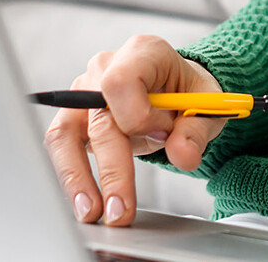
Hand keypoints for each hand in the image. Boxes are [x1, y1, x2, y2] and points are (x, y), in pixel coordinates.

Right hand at [42, 34, 227, 227]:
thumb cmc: (188, 90)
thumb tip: (183, 156)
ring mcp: (84, 93)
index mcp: (142, 53)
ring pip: (65, 135)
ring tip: (92, 214)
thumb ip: (196, 130)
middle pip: (98, 119)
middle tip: (121, 209)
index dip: (139, 116)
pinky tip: (85, 204)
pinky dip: (71, 177)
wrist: (175, 89)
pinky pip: (62, 147)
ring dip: (77, 178)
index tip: (162, 136)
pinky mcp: (74, 118)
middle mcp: (105, 68)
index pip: (121, 82)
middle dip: (112, 169)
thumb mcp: (206, 105)